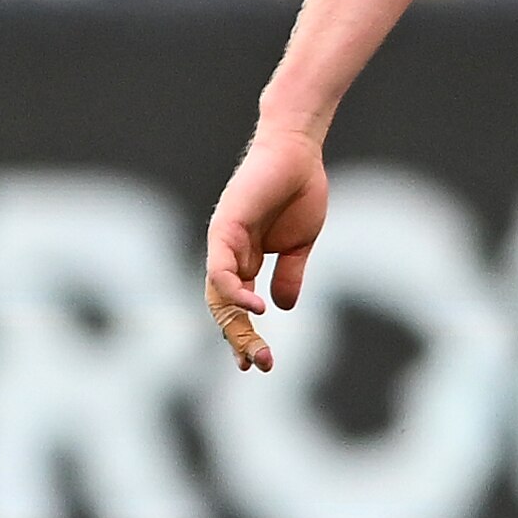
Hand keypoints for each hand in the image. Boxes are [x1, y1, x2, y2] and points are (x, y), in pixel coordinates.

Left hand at [203, 122, 330, 371]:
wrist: (299, 152)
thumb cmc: (299, 190)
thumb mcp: (299, 245)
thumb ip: (289, 275)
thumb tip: (285, 307)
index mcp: (244, 260)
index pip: (236, 306)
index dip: (245, 334)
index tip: (259, 363)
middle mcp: (228, 254)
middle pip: (224, 307)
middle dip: (240, 339)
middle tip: (259, 365)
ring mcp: (224, 241)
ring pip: (218, 295)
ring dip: (236, 326)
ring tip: (257, 350)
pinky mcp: (225, 227)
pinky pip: (221, 268)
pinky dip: (234, 292)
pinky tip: (256, 309)